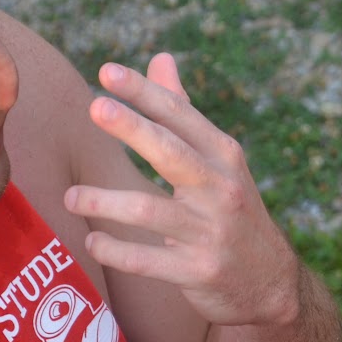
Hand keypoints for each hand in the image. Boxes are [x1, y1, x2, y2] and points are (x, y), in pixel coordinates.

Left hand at [63, 53, 300, 328]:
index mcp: (223, 156)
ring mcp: (210, 232)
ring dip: (104, 202)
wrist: (270, 283)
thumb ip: (183, 112)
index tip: (107, 71)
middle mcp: (221, 189)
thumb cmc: (232, 211)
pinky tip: (94, 241)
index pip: (180, 115)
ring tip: (72, 198)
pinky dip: (114, 250)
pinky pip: (146, 260)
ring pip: (149, 211)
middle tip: (95, 107)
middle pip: (171, 152)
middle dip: (133, 128)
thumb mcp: (219, 162)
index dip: (144, 92)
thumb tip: (160, 57)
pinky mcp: (198, 272)